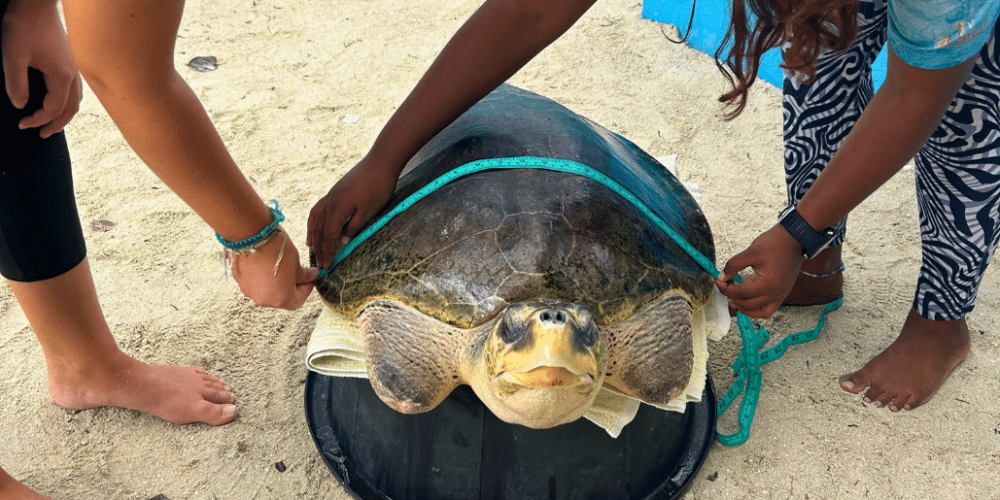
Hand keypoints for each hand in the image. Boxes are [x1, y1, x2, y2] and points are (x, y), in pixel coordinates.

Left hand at [1, 0, 82, 136]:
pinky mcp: (69, 62)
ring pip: (75, 100)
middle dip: (56, 125)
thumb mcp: (13, 56)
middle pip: (70, 109)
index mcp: (62, 76)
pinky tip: (58, 101)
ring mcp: (73, 68)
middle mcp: (72, 75)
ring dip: (64, 115)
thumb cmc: (25, 26)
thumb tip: (20, 104)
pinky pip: (74, 90)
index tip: (22, 124)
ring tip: (51, 123)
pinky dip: (67, 102)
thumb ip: (16, 84)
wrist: (37, 4)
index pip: (53, 109)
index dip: (38, 120)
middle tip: (41, 135)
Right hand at [231, 229, 318, 309]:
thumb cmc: (276, 250)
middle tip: (296, 273)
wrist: (250, 235)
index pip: (298, 300)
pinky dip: (261, 277)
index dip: (306, 290)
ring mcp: (249, 291)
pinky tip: (265, 263)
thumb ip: (305, 275)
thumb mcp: (296, 262)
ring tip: (280, 267)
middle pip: (281, 298)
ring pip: (266, 291)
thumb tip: (313, 276)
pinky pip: (254, 283)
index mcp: (281, 299)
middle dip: (290, 286)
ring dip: (275, 282)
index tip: (309, 280)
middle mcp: (263, 300)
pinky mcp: (239, 281)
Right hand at [307, 155, 399, 269]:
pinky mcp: (335, 190)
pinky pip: (319, 208)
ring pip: (315, 218)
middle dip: (318, 247)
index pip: (328, 236)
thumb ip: (353, 228)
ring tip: (311, 246)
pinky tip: (317, 223)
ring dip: (313, 234)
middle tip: (318, 264)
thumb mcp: (368, 212)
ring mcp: (330, 195)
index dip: (327, 252)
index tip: (325, 267)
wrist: (381, 162)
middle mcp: (329, 202)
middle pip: (319, 229)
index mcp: (336, 209)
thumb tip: (341, 241)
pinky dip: (315, 219)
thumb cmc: (378, 187)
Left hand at [715, 224, 804, 317]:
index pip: (741, 293)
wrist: (795, 238)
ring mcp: (781, 295)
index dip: (726, 288)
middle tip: (724, 286)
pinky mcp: (783, 293)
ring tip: (733, 298)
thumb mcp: (750, 252)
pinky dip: (757, 308)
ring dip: (744, 307)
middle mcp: (776, 293)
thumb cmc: (775, 243)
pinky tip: (747, 300)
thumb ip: (733, 265)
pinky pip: (769, 308)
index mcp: (768, 284)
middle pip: (748, 304)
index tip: (718, 280)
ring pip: (759, 311)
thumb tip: (722, 277)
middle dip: (732, 297)